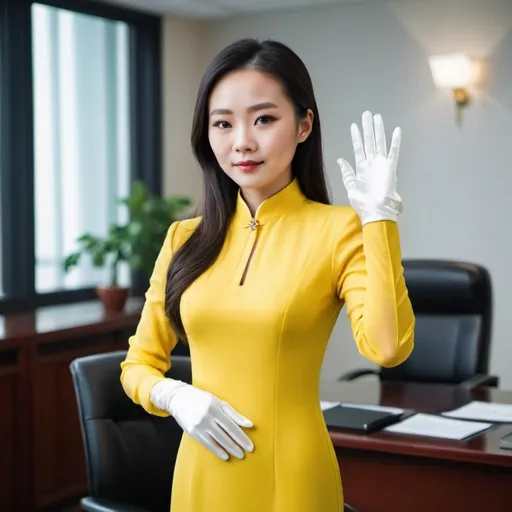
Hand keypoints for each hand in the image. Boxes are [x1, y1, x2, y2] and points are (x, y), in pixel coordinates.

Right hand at [150, 379, 253, 460]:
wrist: (179, 398)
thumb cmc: (202, 399)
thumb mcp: (218, 401)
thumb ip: (233, 413)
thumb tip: (249, 424)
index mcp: (216, 406)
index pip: (231, 424)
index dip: (241, 435)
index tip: (250, 445)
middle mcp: (208, 415)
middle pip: (226, 433)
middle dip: (238, 444)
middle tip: (248, 452)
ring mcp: (199, 424)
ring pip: (218, 439)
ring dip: (230, 448)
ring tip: (239, 455)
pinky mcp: (192, 431)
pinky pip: (207, 443)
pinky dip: (217, 450)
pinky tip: (225, 456)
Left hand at [337, 111, 402, 225]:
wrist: (376, 212)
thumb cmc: (364, 204)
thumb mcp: (351, 187)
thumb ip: (347, 173)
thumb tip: (340, 160)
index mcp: (362, 169)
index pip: (358, 148)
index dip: (356, 137)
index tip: (354, 126)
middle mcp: (372, 164)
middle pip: (369, 142)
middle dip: (367, 128)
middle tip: (366, 114)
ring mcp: (381, 165)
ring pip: (379, 143)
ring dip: (377, 130)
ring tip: (376, 117)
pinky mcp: (390, 168)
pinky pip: (394, 153)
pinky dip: (395, 142)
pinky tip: (397, 130)